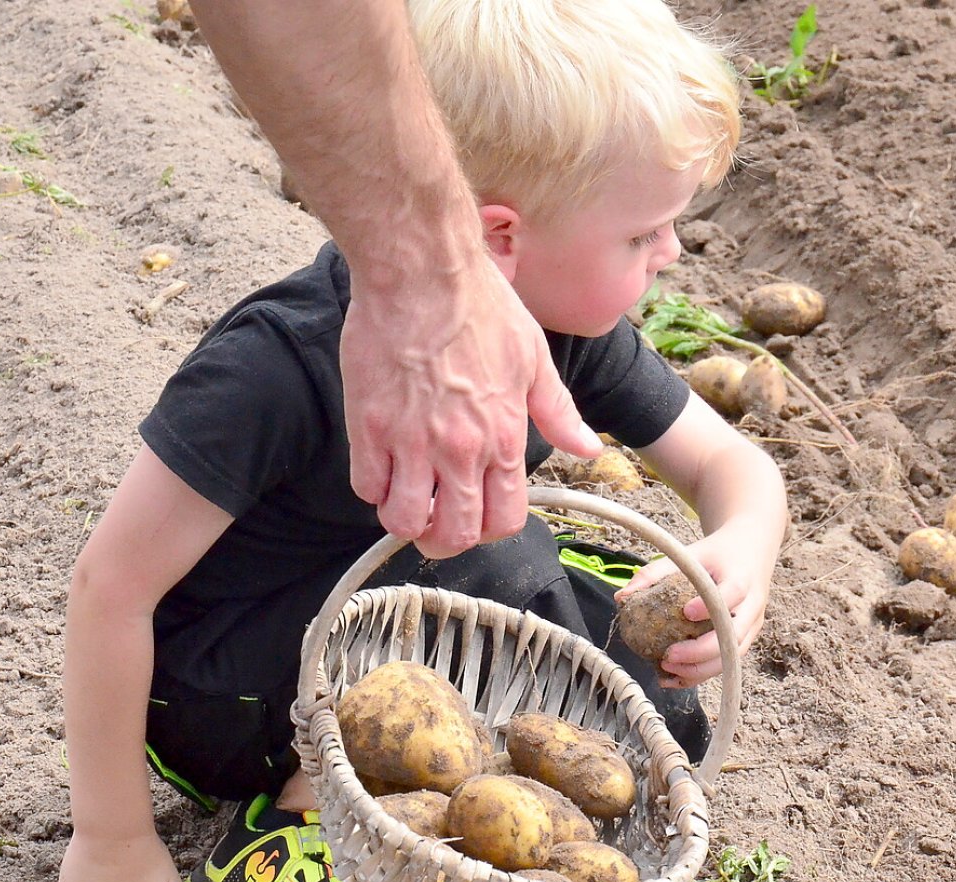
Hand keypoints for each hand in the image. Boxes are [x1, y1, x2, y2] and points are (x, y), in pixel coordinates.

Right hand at [341, 256, 601, 558]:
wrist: (423, 269)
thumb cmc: (480, 304)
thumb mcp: (534, 357)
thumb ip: (558, 412)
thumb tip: (589, 449)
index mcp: (505, 436)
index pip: (504, 519)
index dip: (490, 528)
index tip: (477, 513)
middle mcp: (462, 448)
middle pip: (453, 534)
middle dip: (445, 539)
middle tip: (436, 520)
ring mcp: (412, 441)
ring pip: (403, 521)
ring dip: (404, 519)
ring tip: (405, 496)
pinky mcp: (370, 426)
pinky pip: (366, 486)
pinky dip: (372, 487)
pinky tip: (381, 465)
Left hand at [614, 529, 771, 688]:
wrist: (752, 552)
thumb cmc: (715, 555)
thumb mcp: (688, 554)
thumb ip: (655, 573)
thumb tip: (622, 597)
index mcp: (741, 578)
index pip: (733, 593)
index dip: (710, 606)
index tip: (685, 612)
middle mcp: (752, 605)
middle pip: (735, 636)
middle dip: (702, 651)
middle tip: (669, 656)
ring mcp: (752, 626)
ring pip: (732, 657)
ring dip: (701, 669)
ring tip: (667, 670)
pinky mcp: (746, 639)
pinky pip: (726, 663)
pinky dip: (701, 674)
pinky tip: (673, 679)